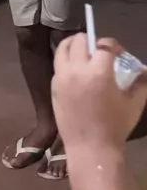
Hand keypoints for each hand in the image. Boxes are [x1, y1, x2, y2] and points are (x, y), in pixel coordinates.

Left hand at [52, 33, 146, 155]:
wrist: (91, 149)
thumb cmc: (115, 126)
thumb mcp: (134, 103)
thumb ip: (141, 82)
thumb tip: (145, 68)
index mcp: (98, 72)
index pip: (104, 44)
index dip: (113, 44)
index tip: (118, 52)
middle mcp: (77, 70)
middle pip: (79, 40)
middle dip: (91, 40)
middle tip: (99, 50)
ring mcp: (61, 78)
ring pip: (62, 48)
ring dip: (73, 45)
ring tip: (82, 50)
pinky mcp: (53, 87)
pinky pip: (58, 65)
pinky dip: (65, 61)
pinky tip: (74, 69)